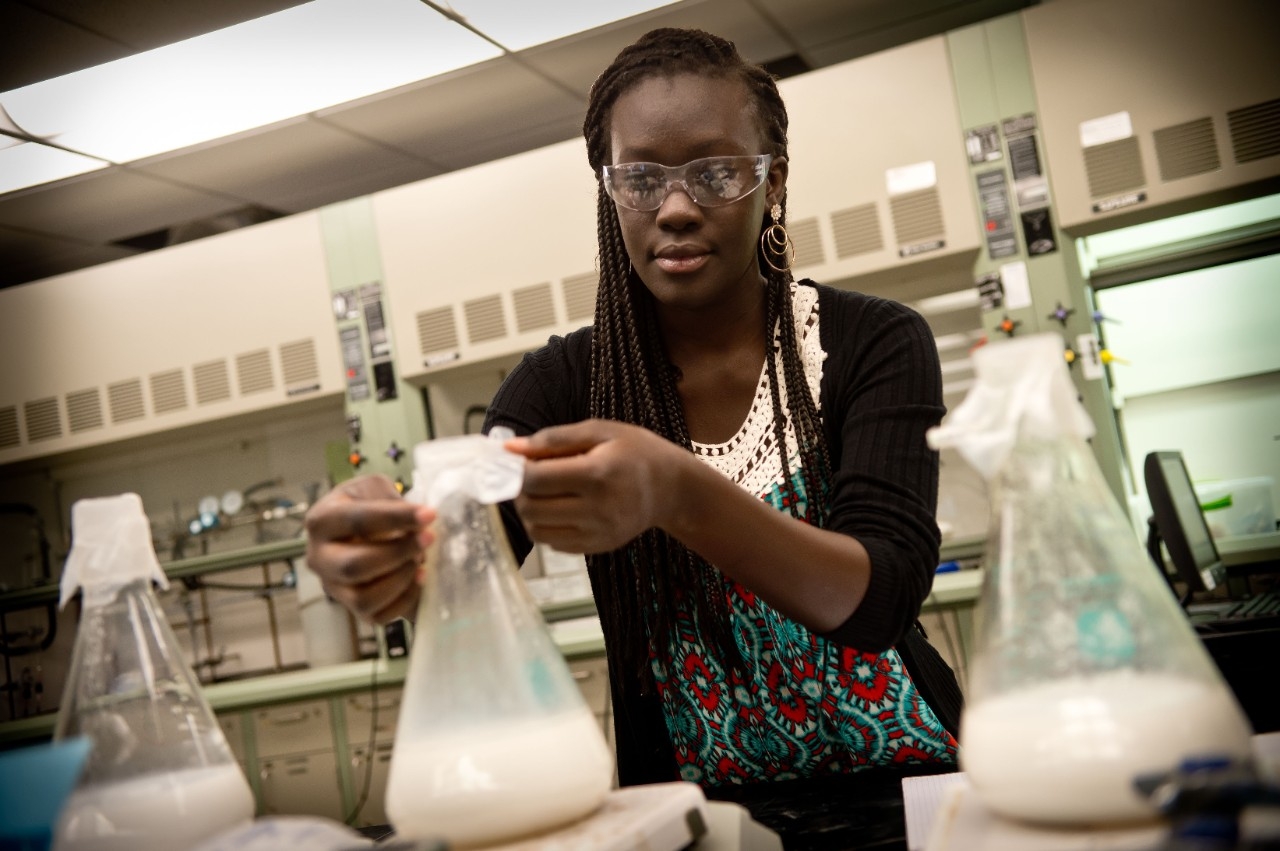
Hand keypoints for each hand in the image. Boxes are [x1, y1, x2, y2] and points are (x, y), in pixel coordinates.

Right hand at [303, 474, 433, 623]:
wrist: (363, 532)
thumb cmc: (368, 505)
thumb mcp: (374, 488)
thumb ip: (390, 500)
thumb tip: (416, 522)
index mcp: (321, 521)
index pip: (356, 521)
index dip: (396, 518)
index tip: (429, 514)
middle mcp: (319, 558)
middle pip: (354, 566)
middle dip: (398, 553)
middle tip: (428, 538)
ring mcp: (333, 587)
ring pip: (364, 598)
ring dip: (401, 579)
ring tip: (420, 559)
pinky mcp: (352, 608)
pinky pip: (377, 616)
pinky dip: (404, 599)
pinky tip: (419, 577)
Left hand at [505, 419, 686, 553]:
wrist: (671, 488)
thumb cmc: (635, 452)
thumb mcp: (599, 431)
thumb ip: (553, 438)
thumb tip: (510, 448)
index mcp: (597, 474)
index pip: (536, 479)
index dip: (517, 469)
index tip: (517, 461)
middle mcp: (597, 509)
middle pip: (531, 508)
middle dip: (520, 491)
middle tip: (529, 476)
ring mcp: (598, 533)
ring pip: (537, 530)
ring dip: (529, 511)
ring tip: (543, 492)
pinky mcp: (598, 547)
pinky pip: (553, 543)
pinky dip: (546, 525)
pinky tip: (560, 507)